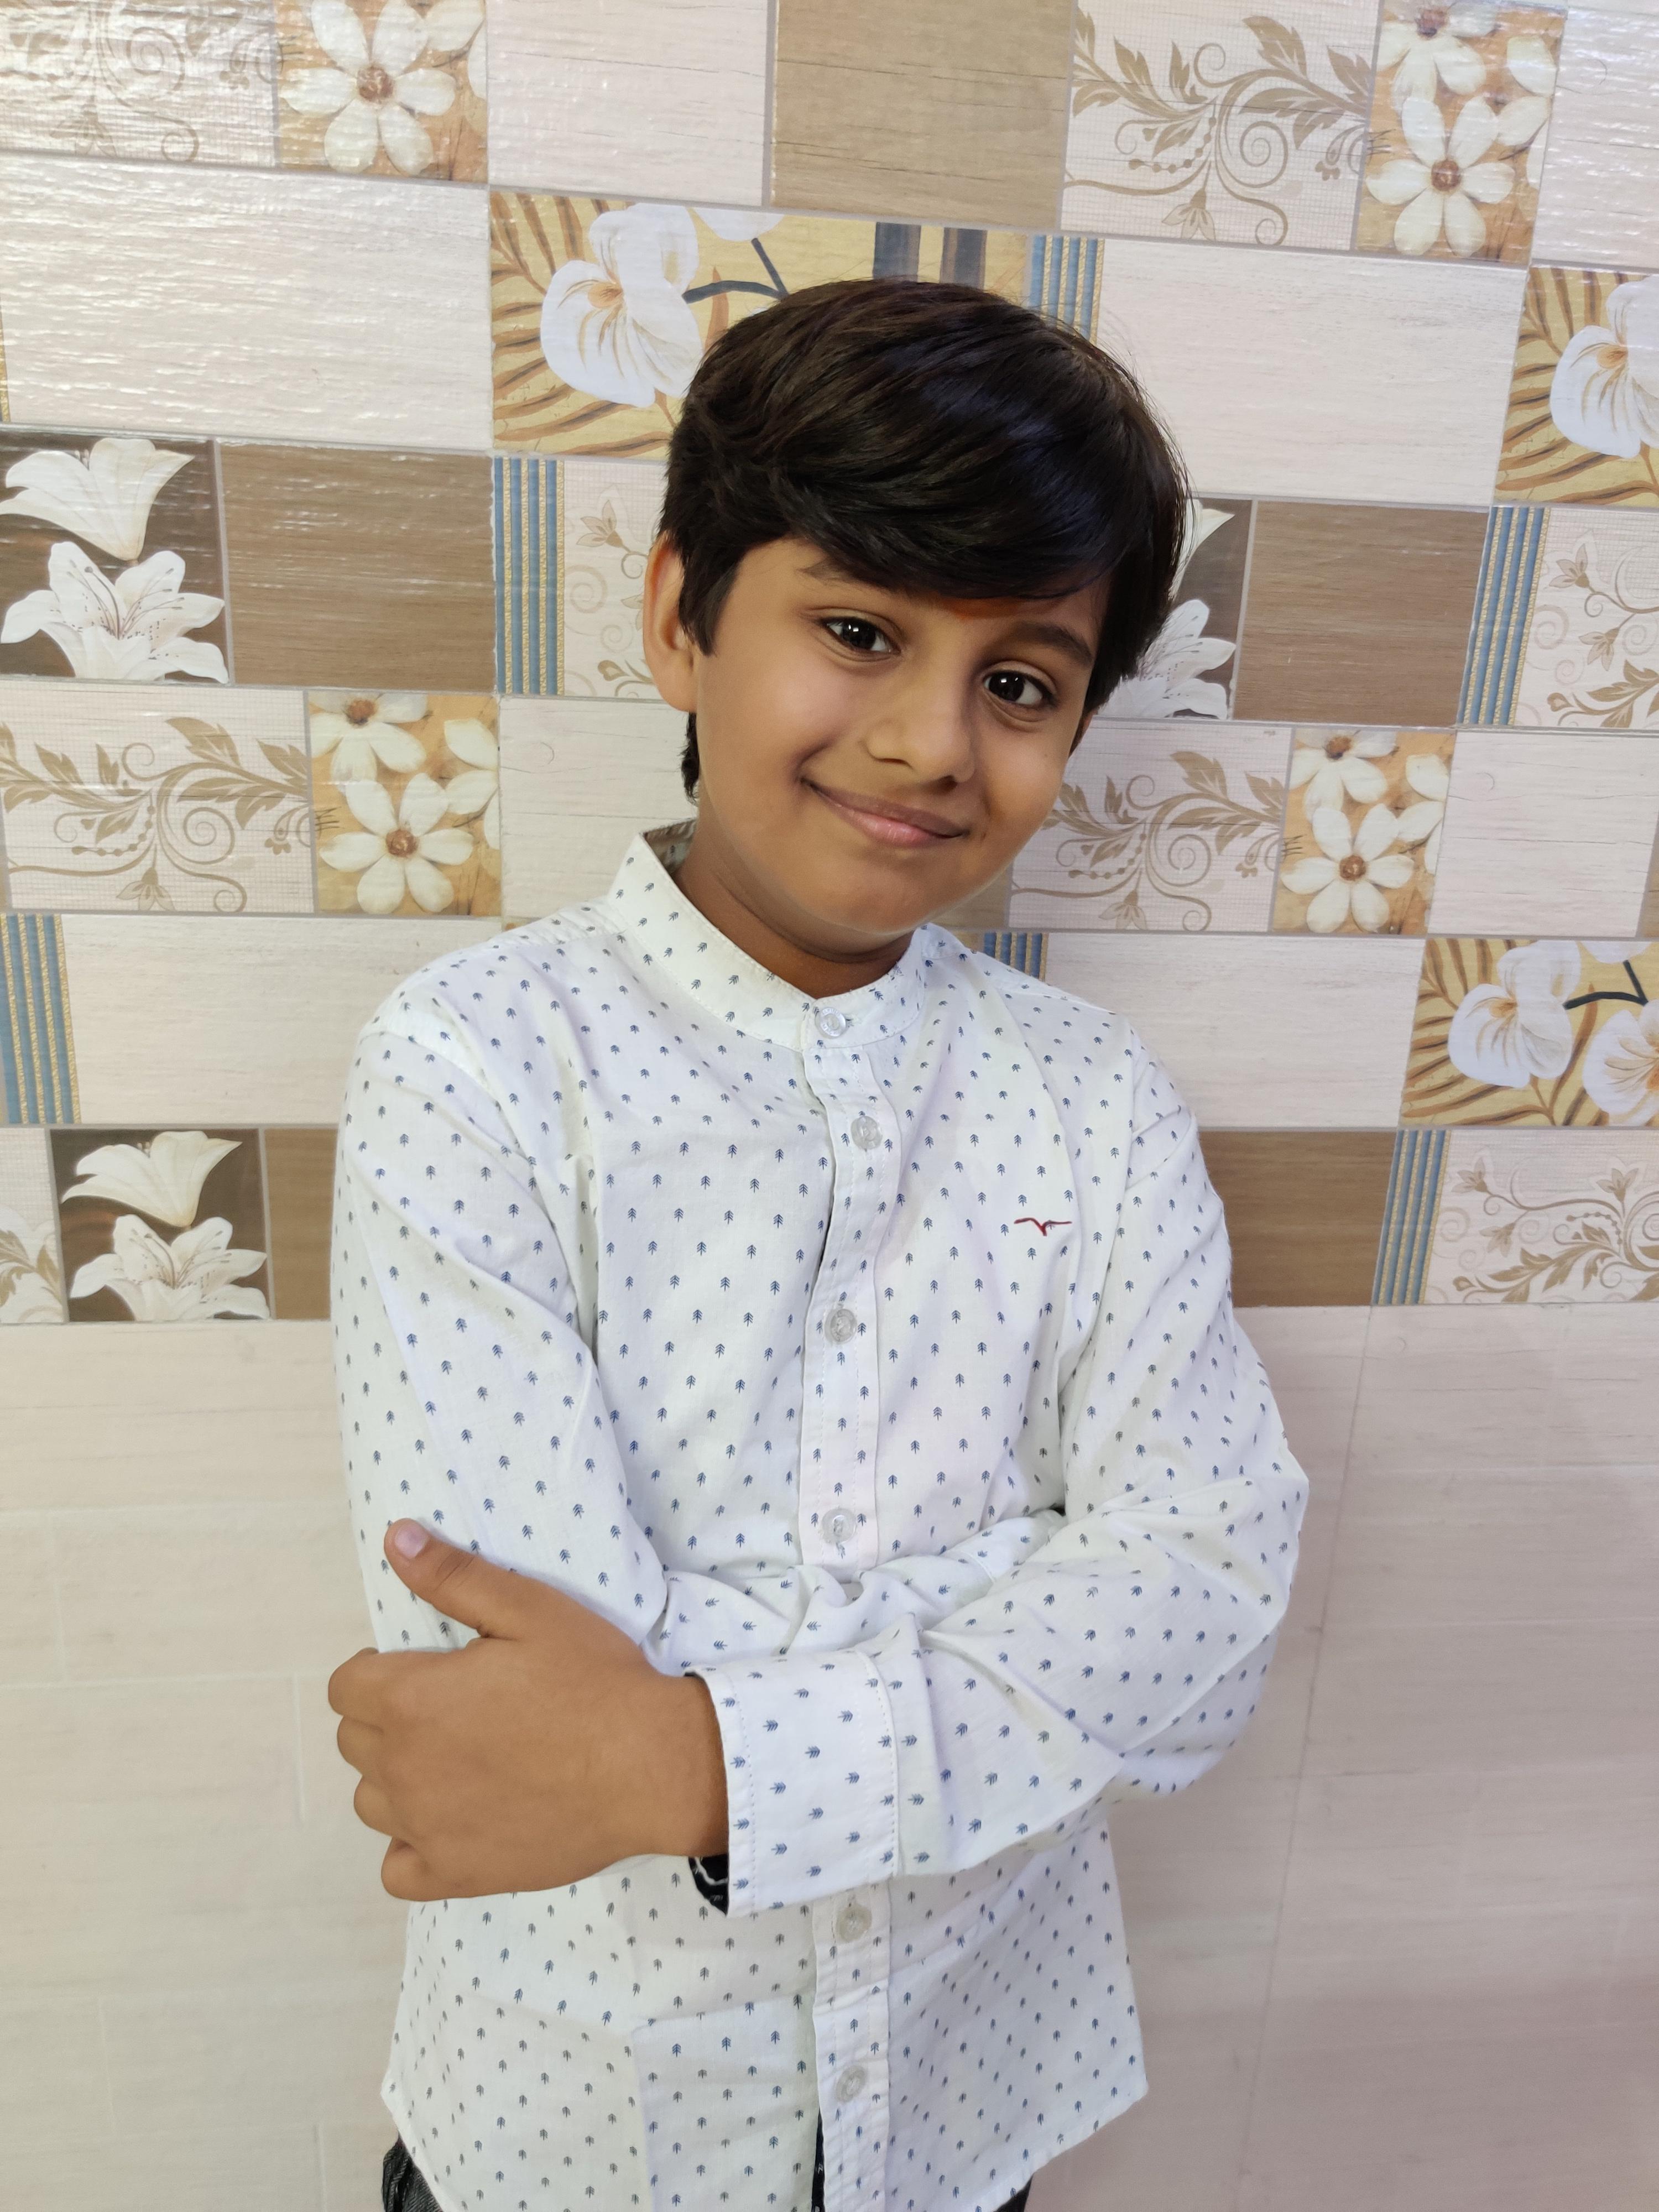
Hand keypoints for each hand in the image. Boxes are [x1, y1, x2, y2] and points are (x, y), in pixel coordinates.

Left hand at [327, 1521, 727, 1901]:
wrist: (648, 1765)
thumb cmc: (592, 1680)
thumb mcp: (528, 1609)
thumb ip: (452, 1576)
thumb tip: (395, 1537)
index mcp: (411, 1700)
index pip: (345, 1686)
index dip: (378, 1671)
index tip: (423, 1670)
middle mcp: (403, 1769)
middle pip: (354, 1741)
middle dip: (387, 1719)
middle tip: (451, 1709)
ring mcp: (426, 1828)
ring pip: (372, 1802)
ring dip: (399, 1779)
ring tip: (456, 1761)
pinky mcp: (455, 1874)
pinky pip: (396, 1870)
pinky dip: (413, 1846)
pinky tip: (453, 1820)